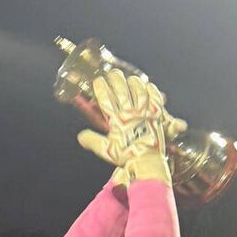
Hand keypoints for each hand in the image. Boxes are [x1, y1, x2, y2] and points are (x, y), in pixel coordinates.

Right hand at [77, 69, 172, 184]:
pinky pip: (155, 98)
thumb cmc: (127, 157)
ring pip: (137, 89)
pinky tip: (148, 85)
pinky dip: (152, 90)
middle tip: (112, 74)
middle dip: (114, 78)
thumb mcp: (106, 150)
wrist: (147, 162)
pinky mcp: (156, 115)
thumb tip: (80, 137)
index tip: (97, 81)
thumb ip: (92, 141)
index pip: (105, 97)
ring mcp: (144, 112)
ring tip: (130, 78)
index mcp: (116, 120)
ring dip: (133, 81)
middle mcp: (129, 113)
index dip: (100, 87)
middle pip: (120, 88)